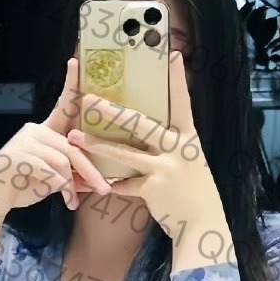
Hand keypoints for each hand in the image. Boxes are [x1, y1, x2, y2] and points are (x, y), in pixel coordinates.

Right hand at [0, 57, 112, 218]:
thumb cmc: (23, 185)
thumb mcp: (53, 179)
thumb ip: (73, 175)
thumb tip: (99, 181)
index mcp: (45, 131)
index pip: (62, 105)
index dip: (71, 83)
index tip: (76, 61)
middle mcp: (35, 131)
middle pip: (73, 147)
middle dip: (91, 170)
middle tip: (105, 189)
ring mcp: (26, 141)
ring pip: (64, 160)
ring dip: (74, 184)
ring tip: (74, 200)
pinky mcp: (20, 155)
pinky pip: (52, 171)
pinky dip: (62, 188)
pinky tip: (64, 201)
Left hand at [68, 53, 225, 244]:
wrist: (204, 225)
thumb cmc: (196, 193)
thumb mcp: (191, 163)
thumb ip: (172, 147)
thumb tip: (151, 133)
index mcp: (189, 138)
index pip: (182, 102)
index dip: (178, 79)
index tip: (173, 55)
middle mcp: (177, 148)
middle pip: (139, 123)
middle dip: (111, 111)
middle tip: (89, 98)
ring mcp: (165, 168)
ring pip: (124, 153)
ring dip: (96, 145)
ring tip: (75, 138)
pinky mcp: (154, 188)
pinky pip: (125, 184)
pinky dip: (110, 185)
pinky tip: (96, 187)